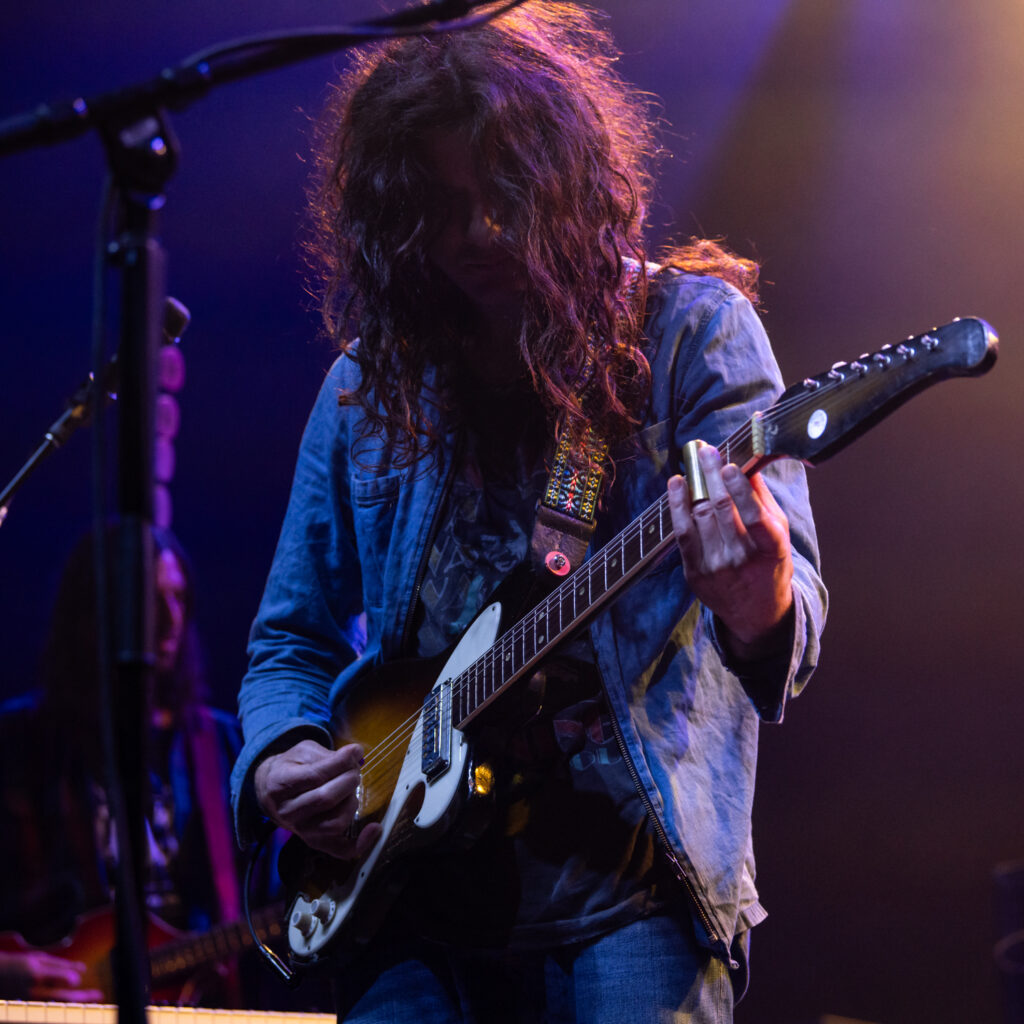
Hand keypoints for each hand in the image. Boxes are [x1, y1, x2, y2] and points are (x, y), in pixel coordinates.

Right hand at [0, 950, 103, 1001]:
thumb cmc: (18, 964)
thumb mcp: (39, 959)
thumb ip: (61, 965)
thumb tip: (83, 969)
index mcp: (36, 974)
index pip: (59, 979)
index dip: (71, 980)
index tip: (79, 980)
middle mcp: (33, 990)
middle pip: (61, 998)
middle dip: (82, 997)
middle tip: (98, 995)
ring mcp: (30, 1002)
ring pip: (56, 1006)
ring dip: (74, 1004)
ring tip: (90, 1000)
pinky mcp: (28, 1008)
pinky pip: (49, 1009)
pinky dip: (63, 1007)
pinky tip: (74, 1004)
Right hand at [254, 739, 380, 859]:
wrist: (270, 791)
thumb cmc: (291, 767)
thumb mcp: (302, 752)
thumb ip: (326, 754)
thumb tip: (355, 756)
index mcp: (280, 784)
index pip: (315, 776)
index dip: (341, 762)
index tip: (355, 751)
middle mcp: (288, 812)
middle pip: (326, 799)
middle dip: (348, 780)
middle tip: (354, 770)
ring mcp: (301, 830)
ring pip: (335, 822)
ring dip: (352, 802)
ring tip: (351, 788)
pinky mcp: (315, 842)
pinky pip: (340, 850)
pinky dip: (361, 842)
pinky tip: (375, 828)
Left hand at [667, 444, 793, 657]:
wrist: (756, 614)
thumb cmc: (769, 565)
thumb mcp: (778, 534)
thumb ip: (763, 500)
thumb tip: (749, 463)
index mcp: (771, 548)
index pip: (754, 516)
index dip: (740, 490)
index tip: (729, 465)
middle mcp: (742, 559)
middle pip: (721, 510)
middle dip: (712, 477)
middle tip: (705, 451)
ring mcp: (716, 567)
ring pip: (700, 517)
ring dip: (694, 486)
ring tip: (693, 463)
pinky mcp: (694, 573)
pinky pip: (682, 533)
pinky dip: (677, 506)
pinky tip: (676, 485)